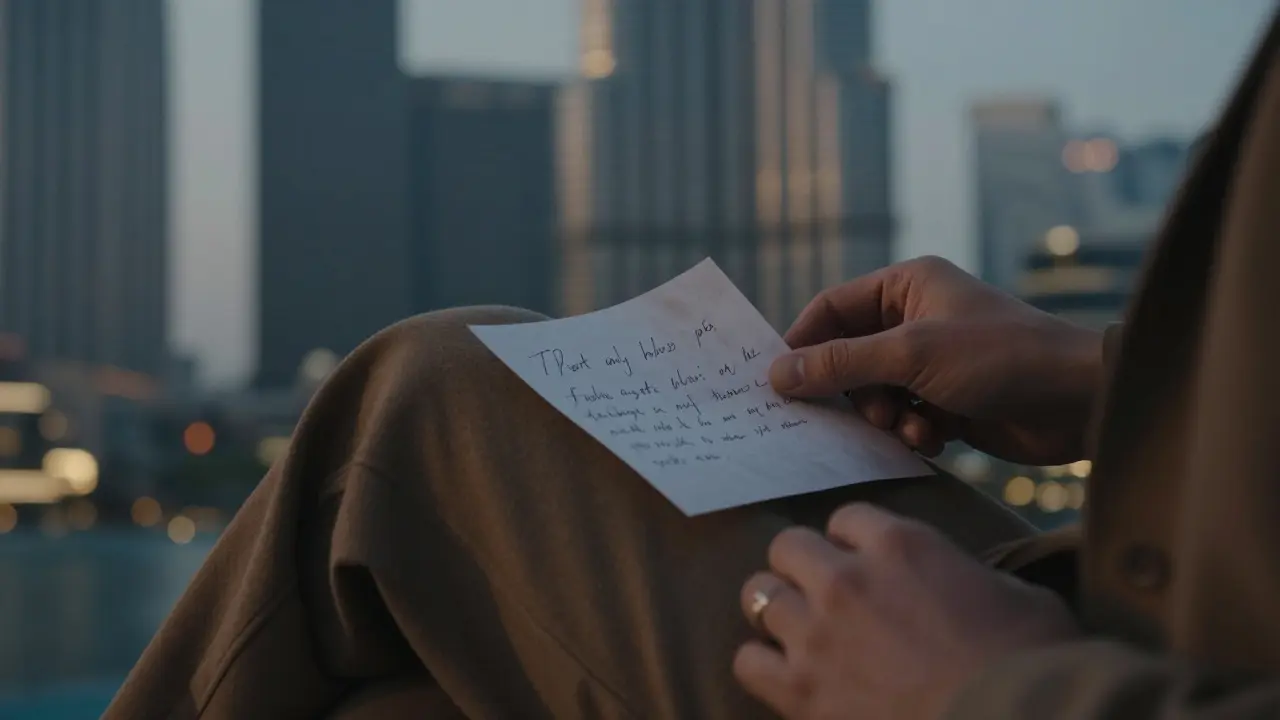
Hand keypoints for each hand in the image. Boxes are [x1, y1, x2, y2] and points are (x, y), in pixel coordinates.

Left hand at [734, 504, 1079, 719]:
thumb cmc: (1032, 662)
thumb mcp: (1018, 596)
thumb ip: (969, 576)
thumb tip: (967, 584)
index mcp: (902, 544)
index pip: (847, 518)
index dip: (852, 540)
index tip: (862, 560)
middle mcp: (847, 578)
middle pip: (789, 547)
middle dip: (803, 566)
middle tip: (821, 593)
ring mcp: (817, 633)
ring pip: (759, 596)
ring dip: (779, 611)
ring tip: (798, 630)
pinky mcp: (800, 690)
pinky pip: (747, 662)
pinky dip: (761, 665)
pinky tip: (784, 675)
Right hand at [768, 256, 1103, 464]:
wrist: (1079, 402)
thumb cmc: (1000, 358)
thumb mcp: (912, 354)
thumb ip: (841, 364)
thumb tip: (778, 373)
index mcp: (906, 286)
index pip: (831, 309)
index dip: (803, 344)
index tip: (780, 383)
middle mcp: (914, 318)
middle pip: (848, 356)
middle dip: (853, 391)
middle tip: (864, 414)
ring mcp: (930, 361)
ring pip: (873, 394)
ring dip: (885, 417)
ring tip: (912, 426)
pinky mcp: (946, 399)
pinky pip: (903, 416)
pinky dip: (911, 430)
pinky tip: (936, 438)